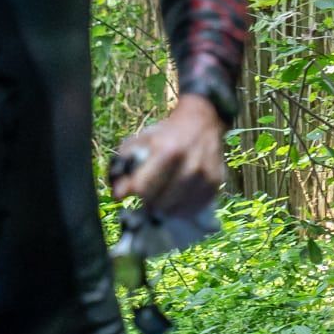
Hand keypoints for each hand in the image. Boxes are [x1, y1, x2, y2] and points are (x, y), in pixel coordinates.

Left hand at [112, 93, 227, 218]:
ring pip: (175, 211)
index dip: (130, 193)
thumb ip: (125, 163)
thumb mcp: (141, 140)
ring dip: (162, 209)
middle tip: (143, 198)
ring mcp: (205, 177)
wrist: (202, 122)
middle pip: (159, 203)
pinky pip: (191, 210)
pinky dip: (179, 210)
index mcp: (168, 151)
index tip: (124, 194)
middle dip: (146, 203)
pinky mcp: (215, 186)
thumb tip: (118, 194)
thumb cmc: (166, 133)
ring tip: (158, 199)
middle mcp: (190, 166)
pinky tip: (174, 200)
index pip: (142, 187)